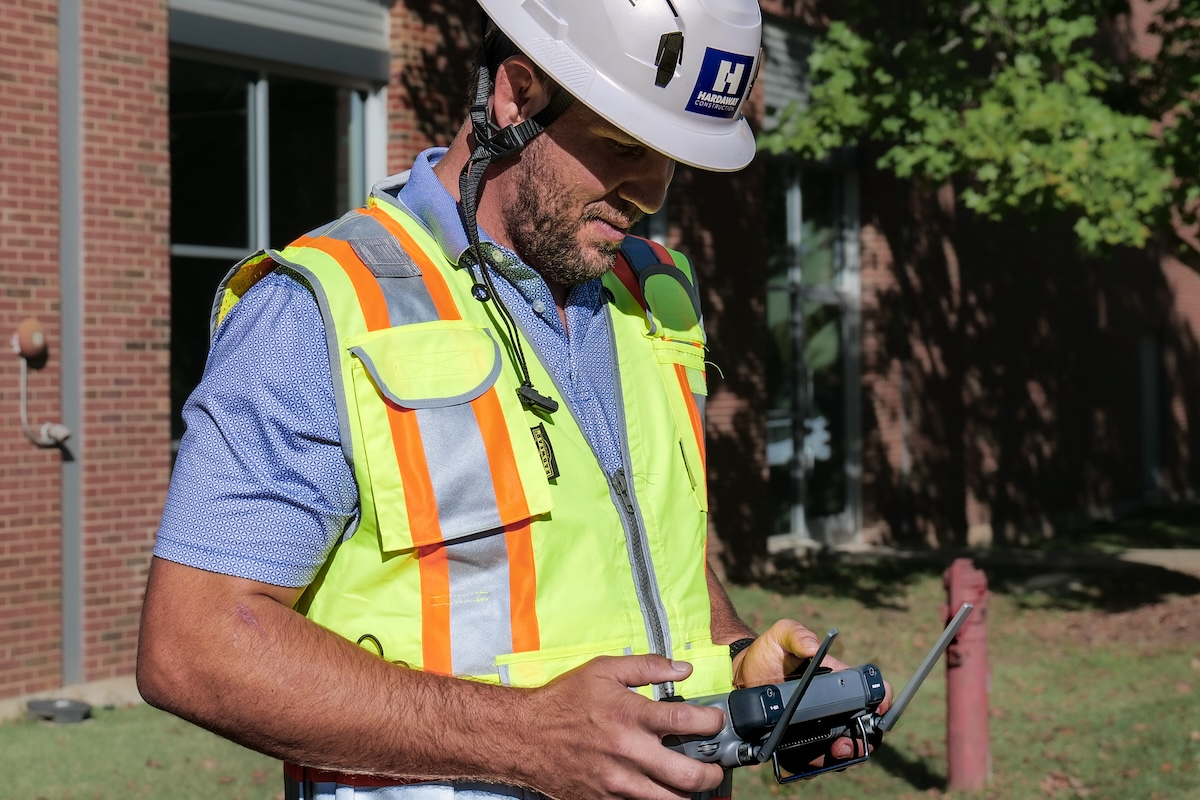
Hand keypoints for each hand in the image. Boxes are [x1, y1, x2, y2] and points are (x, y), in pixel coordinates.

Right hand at [520, 655, 726, 799]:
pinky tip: (660, 789)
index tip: (715, 721)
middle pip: (689, 775)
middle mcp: (628, 752)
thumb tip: (684, 668)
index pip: (688, 722)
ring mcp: (618, 783)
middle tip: (714, 765)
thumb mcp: (603, 670)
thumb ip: (647, 667)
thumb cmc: (565, 700)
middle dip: (712, 772)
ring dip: (688, 792)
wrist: (525, 736)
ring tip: (690, 781)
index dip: (712, 722)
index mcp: (631, 715)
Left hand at [731, 620, 893, 760]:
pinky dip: (818, 765)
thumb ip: (797, 634)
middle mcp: (833, 705)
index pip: (870, 690)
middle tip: (847, 741)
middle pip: (862, 726)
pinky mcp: (800, 742)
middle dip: (863, 737)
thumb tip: (814, 647)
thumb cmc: (767, 652)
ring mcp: (819, 725)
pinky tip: (812, 763)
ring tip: (835, 751)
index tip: (879, 709)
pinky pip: (815, 759)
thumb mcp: (780, 636)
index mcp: (837, 679)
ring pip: (843, 747)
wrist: (742, 675)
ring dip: (844, 754)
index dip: (882, 700)